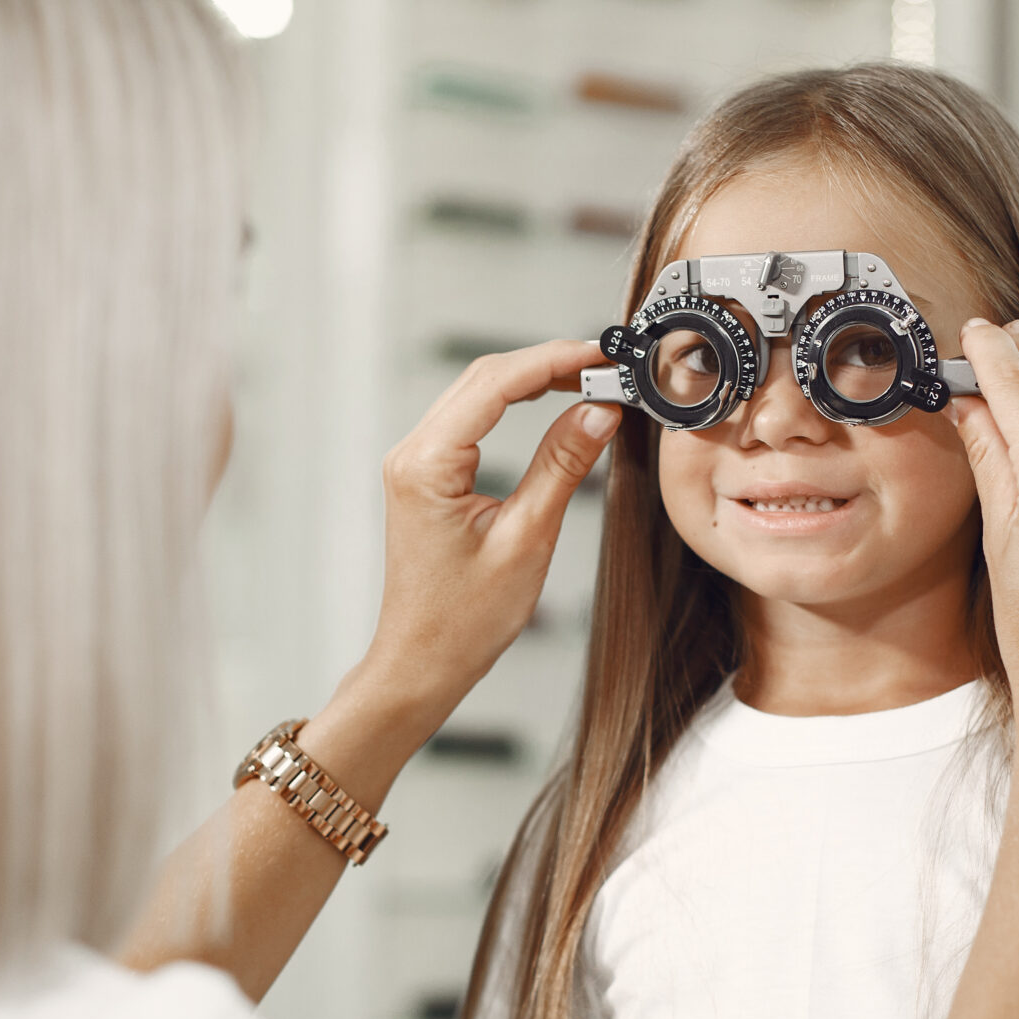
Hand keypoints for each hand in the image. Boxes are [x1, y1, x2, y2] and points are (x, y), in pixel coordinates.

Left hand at [349, 339, 619, 741]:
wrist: (422, 663)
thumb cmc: (463, 620)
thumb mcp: (527, 539)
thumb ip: (562, 466)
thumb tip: (598, 411)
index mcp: (427, 465)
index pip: (496, 384)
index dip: (553, 361)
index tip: (600, 355)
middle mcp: (412, 454)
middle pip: (484, 377)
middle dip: (547, 363)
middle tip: (606, 364)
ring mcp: (415, 463)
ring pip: (478, 393)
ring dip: (533, 380)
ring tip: (589, 379)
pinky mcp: (427, 476)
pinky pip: (472, 419)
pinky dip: (514, 404)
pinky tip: (552, 403)